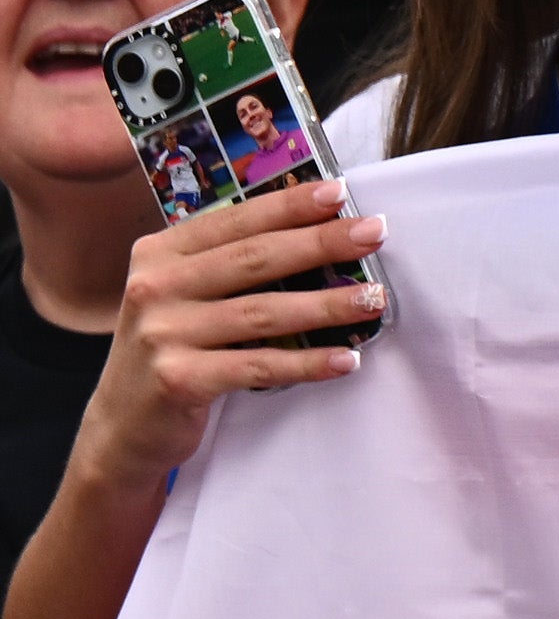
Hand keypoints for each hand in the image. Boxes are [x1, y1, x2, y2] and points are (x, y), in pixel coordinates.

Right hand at [76, 179, 386, 492]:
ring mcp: (163, 333)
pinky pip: (258, 365)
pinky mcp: (178, 378)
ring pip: (263, 312)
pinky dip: (306, 363)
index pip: (235, 221)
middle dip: (321, 243)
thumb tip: (315, 229)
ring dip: (327, 305)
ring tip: (375, 300)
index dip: (289, 205)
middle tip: (375, 233)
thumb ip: (226, 263)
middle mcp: (155, 287)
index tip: (340, 192)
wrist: (123, 425)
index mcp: (159, 254)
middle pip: (254, 258)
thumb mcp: (183, 295)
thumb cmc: (171, 348)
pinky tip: (345, 359)